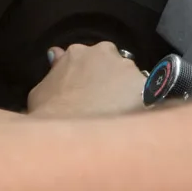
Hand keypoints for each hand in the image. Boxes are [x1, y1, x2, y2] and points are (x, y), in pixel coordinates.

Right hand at [25, 42, 146, 118]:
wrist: (69, 138)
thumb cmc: (49, 115)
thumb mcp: (40, 90)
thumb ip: (54, 70)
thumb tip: (56, 55)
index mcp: (78, 52)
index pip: (91, 58)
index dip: (93, 75)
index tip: (93, 90)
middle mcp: (105, 53)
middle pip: (114, 63)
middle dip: (113, 79)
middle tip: (107, 102)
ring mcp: (127, 68)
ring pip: (133, 77)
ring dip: (129, 91)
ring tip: (123, 115)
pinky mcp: (145, 86)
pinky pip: (150, 94)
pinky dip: (145, 105)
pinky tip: (135, 120)